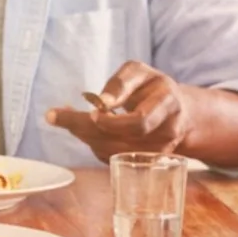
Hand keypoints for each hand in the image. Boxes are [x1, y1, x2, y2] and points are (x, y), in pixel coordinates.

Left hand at [45, 61, 193, 161]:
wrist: (181, 114)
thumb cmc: (153, 87)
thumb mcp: (139, 72)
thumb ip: (121, 83)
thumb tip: (101, 101)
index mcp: (168, 103)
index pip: (139, 120)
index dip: (112, 121)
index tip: (91, 111)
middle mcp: (168, 130)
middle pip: (122, 139)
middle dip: (85, 128)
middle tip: (56, 116)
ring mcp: (160, 151)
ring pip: (114, 151)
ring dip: (84, 136)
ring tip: (63, 119)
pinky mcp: (148, 164)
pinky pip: (114, 157)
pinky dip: (93, 144)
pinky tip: (80, 130)